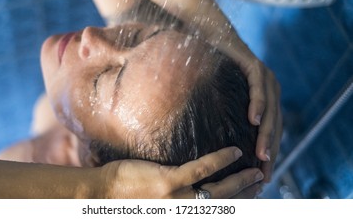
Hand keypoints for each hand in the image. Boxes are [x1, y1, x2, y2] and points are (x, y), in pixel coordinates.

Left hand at [98, 147, 263, 198]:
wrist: (100, 196)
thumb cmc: (125, 198)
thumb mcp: (155, 204)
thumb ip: (175, 198)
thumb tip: (190, 186)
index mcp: (181, 213)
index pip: (215, 210)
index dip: (237, 203)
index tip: (251, 194)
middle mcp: (183, 211)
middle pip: (223, 204)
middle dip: (246, 194)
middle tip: (262, 180)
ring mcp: (177, 199)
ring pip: (219, 190)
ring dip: (241, 180)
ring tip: (256, 169)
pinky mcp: (168, 183)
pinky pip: (201, 169)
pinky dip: (221, 160)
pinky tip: (234, 151)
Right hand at [218, 32, 282, 181]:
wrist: (212, 37)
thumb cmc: (214, 69)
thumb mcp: (223, 98)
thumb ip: (228, 115)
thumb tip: (219, 141)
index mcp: (265, 99)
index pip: (271, 131)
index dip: (269, 153)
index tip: (264, 175)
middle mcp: (270, 89)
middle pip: (275, 125)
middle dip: (271, 150)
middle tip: (265, 174)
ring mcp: (265, 77)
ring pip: (270, 111)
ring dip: (266, 134)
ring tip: (262, 155)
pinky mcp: (255, 66)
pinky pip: (258, 89)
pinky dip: (258, 105)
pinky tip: (253, 121)